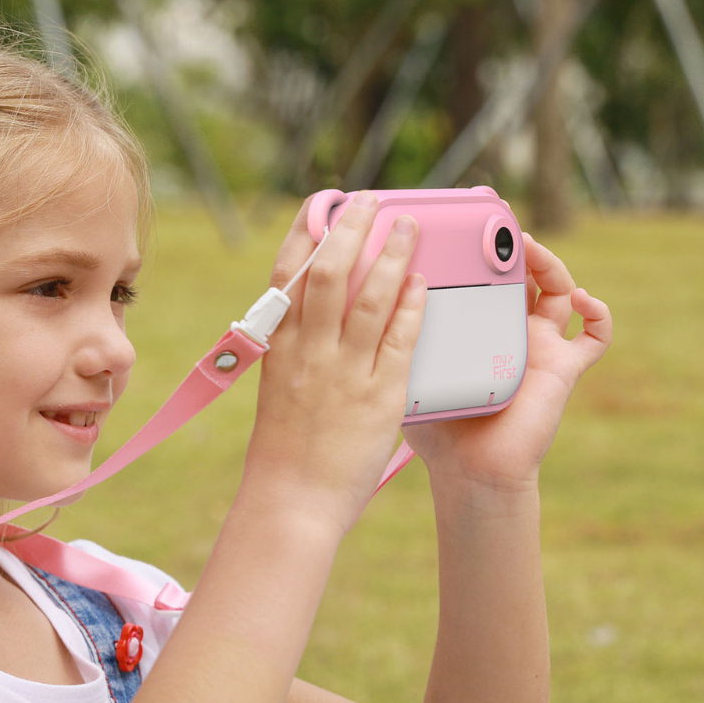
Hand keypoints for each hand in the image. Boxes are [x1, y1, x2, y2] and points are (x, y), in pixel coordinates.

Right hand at [242, 194, 427, 536]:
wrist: (292, 502)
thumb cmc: (282, 454)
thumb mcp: (278, 392)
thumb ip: (296, 354)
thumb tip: (314, 323)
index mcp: (278, 349)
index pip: (288, 275)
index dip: (305, 233)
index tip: (320, 205)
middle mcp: (308, 352)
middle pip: (330, 271)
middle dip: (352, 227)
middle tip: (371, 200)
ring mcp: (344, 372)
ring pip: (371, 296)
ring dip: (394, 254)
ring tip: (412, 227)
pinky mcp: (378, 396)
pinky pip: (400, 338)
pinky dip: (413, 305)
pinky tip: (425, 283)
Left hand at [403, 232, 612, 491]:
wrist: (470, 473)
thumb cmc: (438, 430)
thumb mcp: (412, 376)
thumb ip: (397, 341)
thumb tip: (369, 301)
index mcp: (476, 329)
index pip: (482, 278)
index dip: (480, 251)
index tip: (466, 224)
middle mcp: (510, 332)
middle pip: (524, 276)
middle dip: (515, 248)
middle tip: (499, 226)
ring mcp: (541, 348)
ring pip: (560, 291)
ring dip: (552, 264)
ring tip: (529, 249)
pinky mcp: (564, 369)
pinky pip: (596, 337)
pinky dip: (599, 314)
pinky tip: (584, 298)